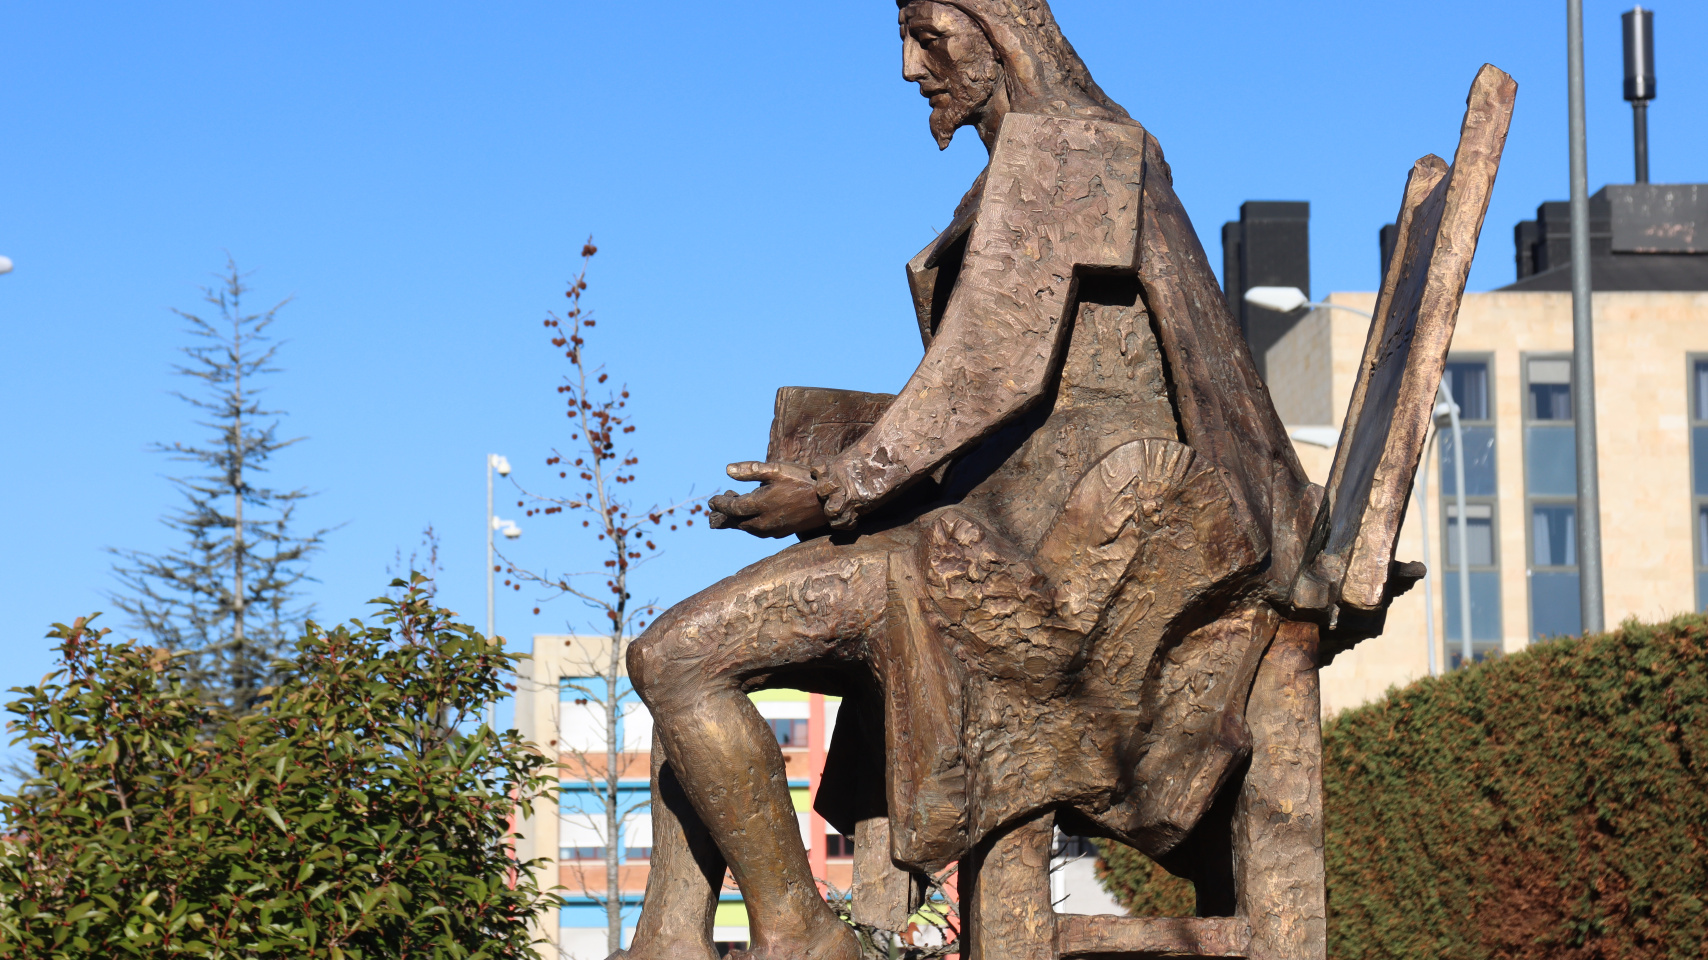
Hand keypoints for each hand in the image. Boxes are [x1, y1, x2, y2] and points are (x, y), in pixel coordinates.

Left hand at [707, 461, 828, 538]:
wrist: (828, 500)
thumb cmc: (802, 480)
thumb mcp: (776, 469)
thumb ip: (751, 470)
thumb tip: (727, 470)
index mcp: (760, 505)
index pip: (732, 508)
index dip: (720, 504)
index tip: (712, 500)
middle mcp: (764, 521)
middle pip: (737, 522)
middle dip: (725, 515)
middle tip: (715, 508)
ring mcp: (774, 529)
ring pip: (748, 529)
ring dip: (737, 521)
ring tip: (732, 510)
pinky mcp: (783, 532)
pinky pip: (759, 532)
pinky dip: (750, 525)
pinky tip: (752, 517)